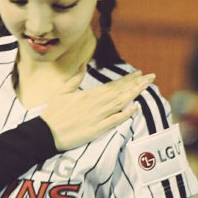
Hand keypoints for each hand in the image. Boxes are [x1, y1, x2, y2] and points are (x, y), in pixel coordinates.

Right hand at [41, 69, 155, 151]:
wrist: (46, 132)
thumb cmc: (53, 113)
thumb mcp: (62, 92)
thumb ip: (75, 78)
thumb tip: (84, 64)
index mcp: (89, 94)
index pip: (113, 85)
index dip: (127, 79)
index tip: (139, 73)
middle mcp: (96, 103)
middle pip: (120, 92)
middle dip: (136, 83)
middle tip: (151, 77)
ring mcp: (97, 116)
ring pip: (120, 103)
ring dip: (135, 94)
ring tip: (147, 87)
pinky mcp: (97, 129)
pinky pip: (115, 120)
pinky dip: (126, 113)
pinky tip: (135, 107)